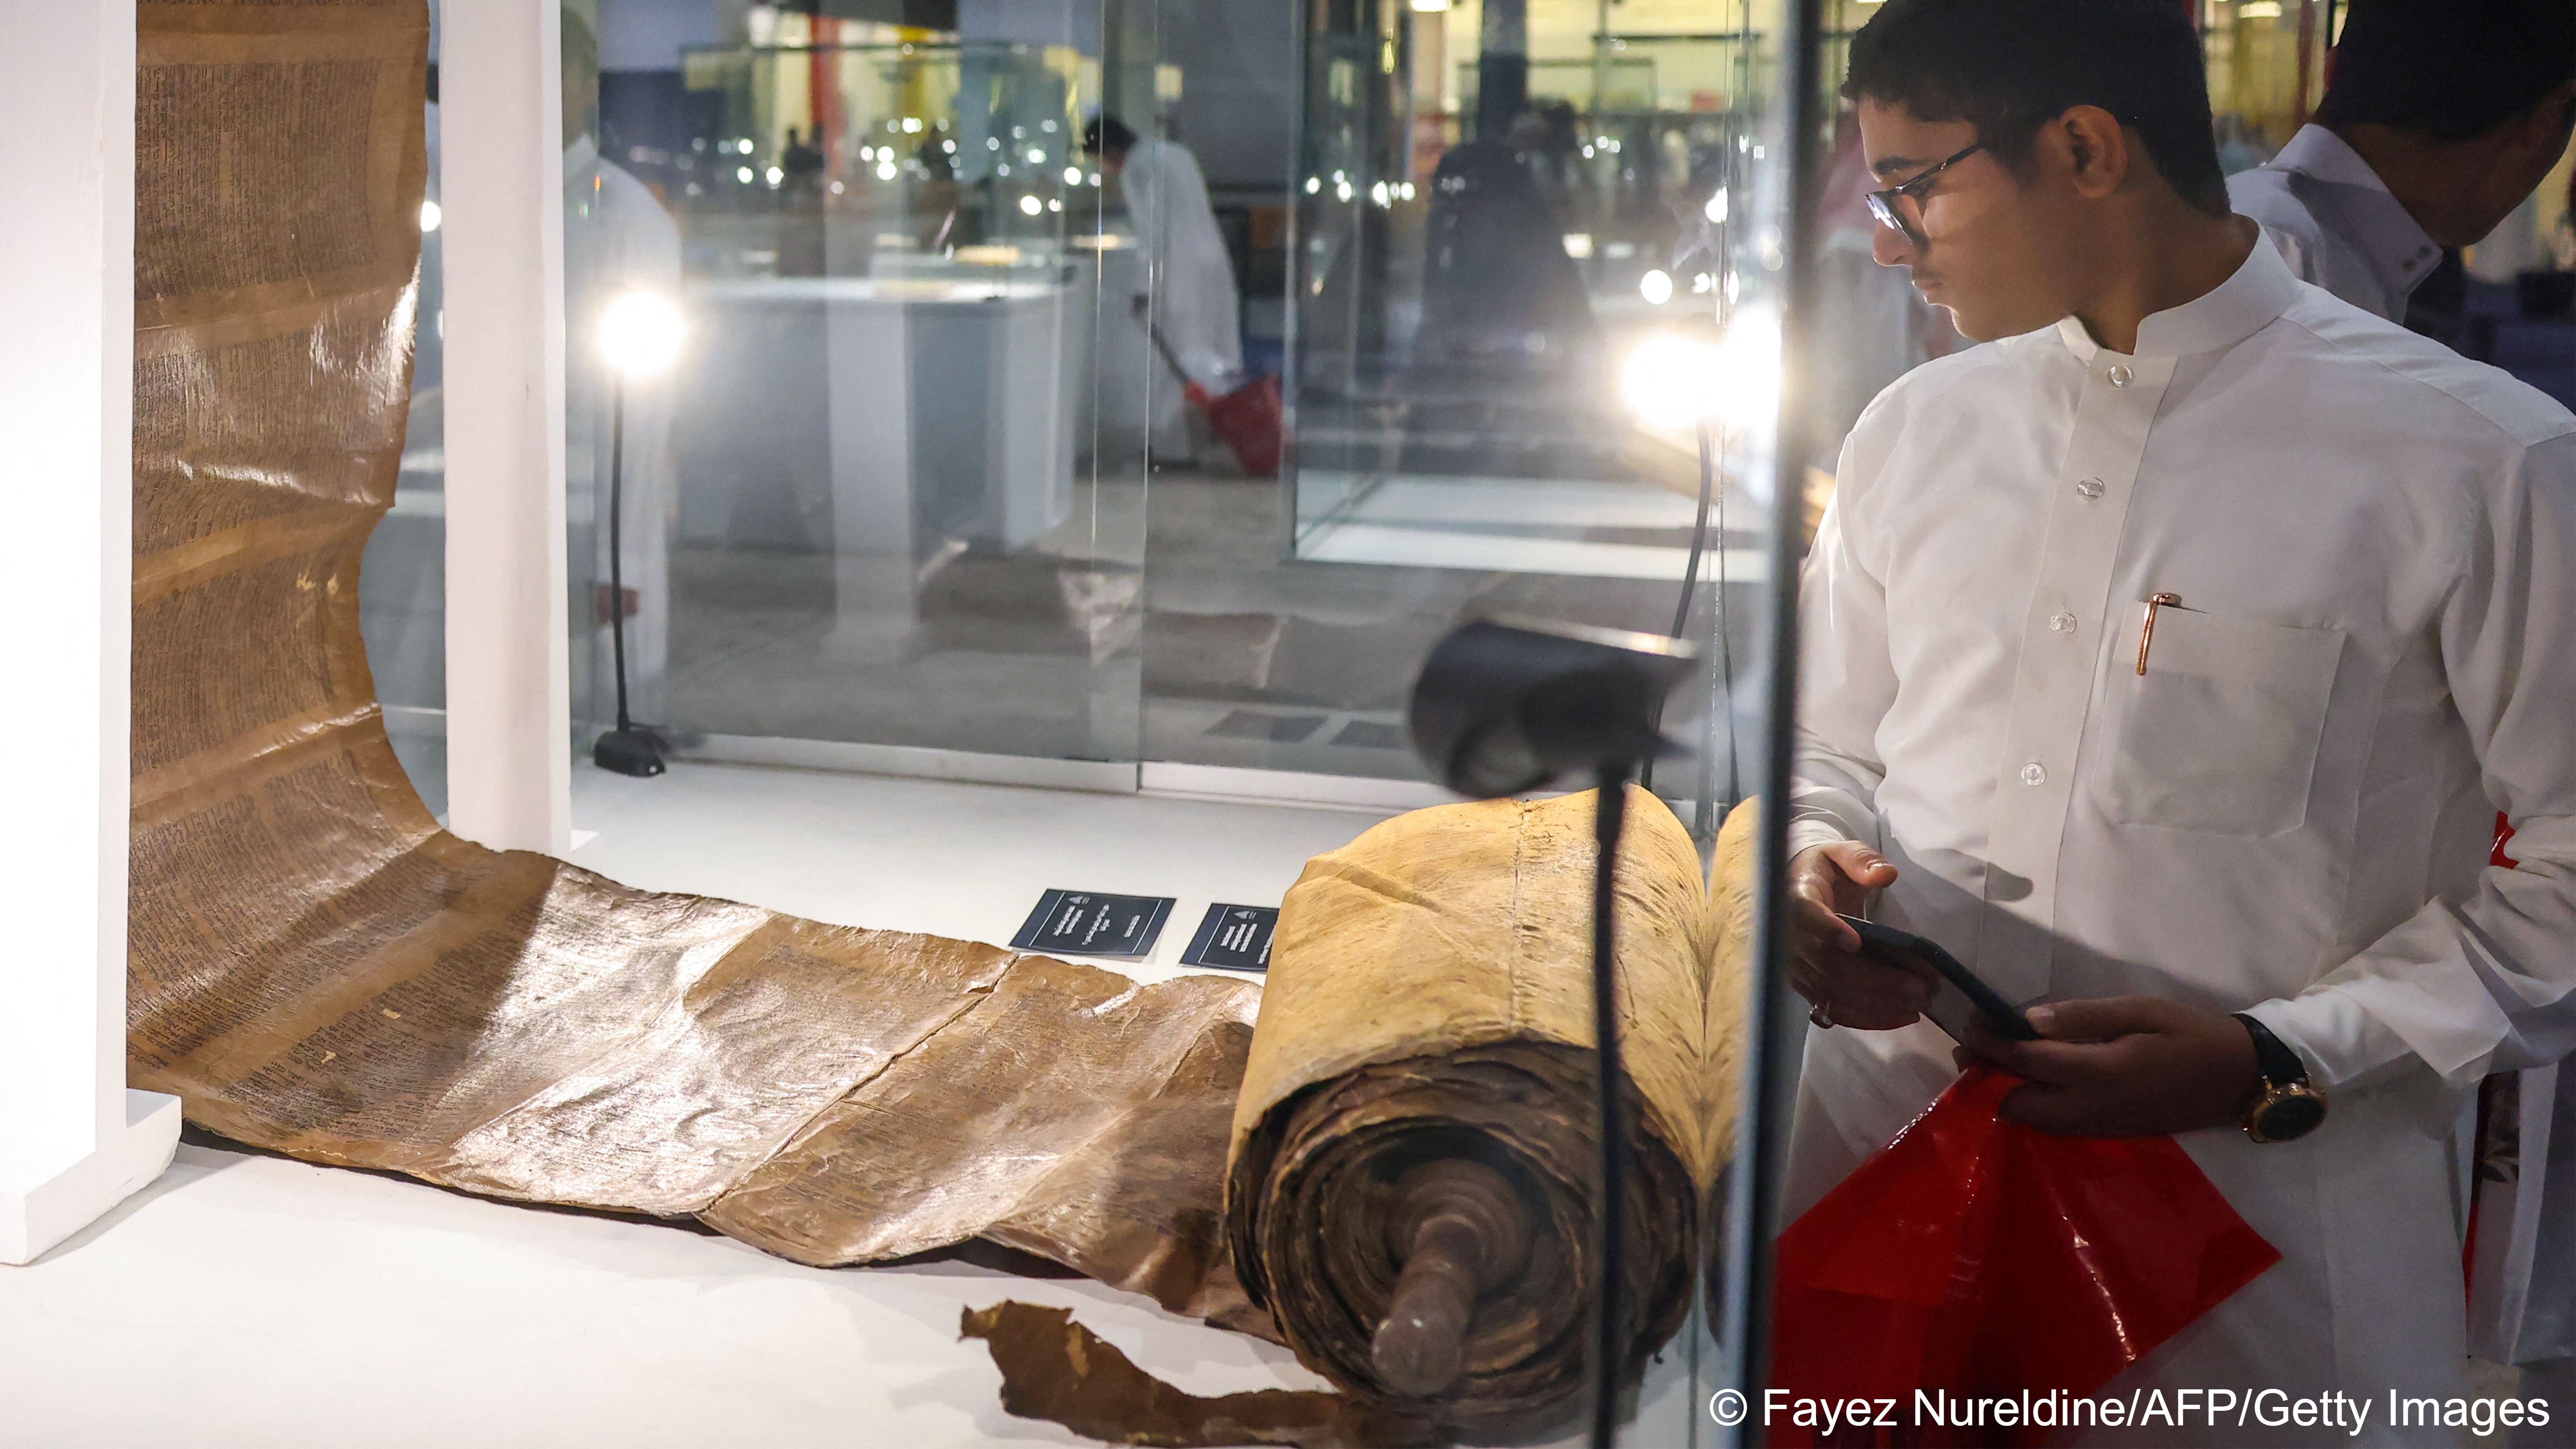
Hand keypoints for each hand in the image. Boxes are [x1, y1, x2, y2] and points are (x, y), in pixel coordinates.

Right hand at [1786, 842, 1932, 1030]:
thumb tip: (1885, 874)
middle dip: (1877, 981)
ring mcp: (1798, 968)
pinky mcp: (1808, 988)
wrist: (1797, 890)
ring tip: (1918, 1004)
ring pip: (1834, 994)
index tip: (1855, 942)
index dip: (1827, 931)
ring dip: (1878, 1004)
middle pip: (1829, 966)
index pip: (1805, 918)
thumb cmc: (1824, 871)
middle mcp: (1790, 940)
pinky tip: (1900, 1017)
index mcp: (1797, 900)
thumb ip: (1861, 860)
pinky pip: (1835, 1010)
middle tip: (1920, 987)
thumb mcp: (1840, 853)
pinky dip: (1867, 1019)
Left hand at [1955, 996, 2261, 1136]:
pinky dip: (2032, 1108)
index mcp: (2099, 1072)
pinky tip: (2029, 1084)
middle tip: (1972, 1048)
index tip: (1968, 1024)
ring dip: (2006, 1096)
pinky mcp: (2109, 1134)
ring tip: (1992, 1064)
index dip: (1990, 1044)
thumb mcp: (2140, 1010)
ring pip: (2032, 1122)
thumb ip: (2083, 1016)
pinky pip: (2055, 1128)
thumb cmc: (2190, 1034)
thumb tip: (2029, 1019)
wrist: (2239, 1078)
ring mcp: (2100, 1127)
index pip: (2026, 1061)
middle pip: (2017, 1104)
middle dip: (1987, 1079)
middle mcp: (2092, 1108)